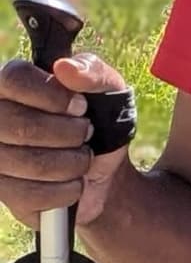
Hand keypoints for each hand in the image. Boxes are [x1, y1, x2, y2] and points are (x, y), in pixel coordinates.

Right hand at [0, 53, 130, 227]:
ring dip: (73, 163)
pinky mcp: (2, 191)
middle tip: (87, 133)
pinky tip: (74, 181)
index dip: (52, 95)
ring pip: (29, 162)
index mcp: (15, 83)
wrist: (103, 167)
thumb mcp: (108, 89)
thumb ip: (92, 72)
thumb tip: (65, 67)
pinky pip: (30, 195)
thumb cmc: (101, 117)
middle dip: (69, 133)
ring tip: (84, 157)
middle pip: (20, 125)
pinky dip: (65, 190)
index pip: (15, 78)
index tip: (81, 106)